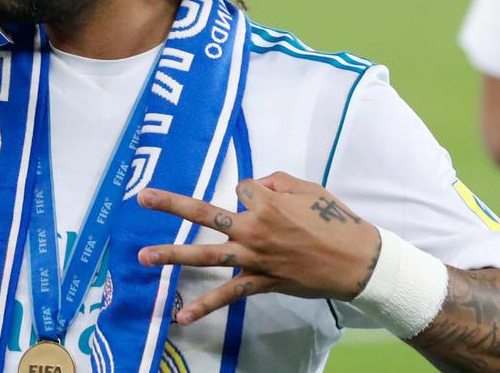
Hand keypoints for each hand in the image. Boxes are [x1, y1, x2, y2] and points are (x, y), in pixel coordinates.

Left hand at [137, 171, 380, 324]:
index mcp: (266, 202)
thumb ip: (276, 182)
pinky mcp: (259, 282)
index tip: (271, 201)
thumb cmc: (335, 221)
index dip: (254, 193)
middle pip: (203, 213)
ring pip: (206, 255)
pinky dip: (204, 307)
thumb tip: (253, 187)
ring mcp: (253, 258)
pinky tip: (181, 316)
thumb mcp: (308, 188)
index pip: (242, 189)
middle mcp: (253, 228)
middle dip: (170, 205)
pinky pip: (227, 296)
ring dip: (172, 255)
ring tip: (143, 256)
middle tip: (142, 197)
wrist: (357, 261)